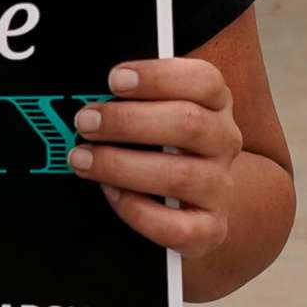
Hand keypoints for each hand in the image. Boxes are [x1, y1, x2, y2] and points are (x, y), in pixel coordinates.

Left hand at [72, 59, 244, 259]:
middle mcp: (223, 141)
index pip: (204, 80)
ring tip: (83, 158)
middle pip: (188, 124)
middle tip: (86, 121)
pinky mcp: (209, 229)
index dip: (158, 77)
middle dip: (127, 122)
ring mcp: (219, 187)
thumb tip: (92, 94)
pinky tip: (111, 193)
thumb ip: (132, 98)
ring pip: (178, 176)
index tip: (115, 79)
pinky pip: (175, 227)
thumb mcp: (154, 110)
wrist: (190, 200)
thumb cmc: (160, 144)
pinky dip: (136, 210)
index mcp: (214, 102)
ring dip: (120, 166)